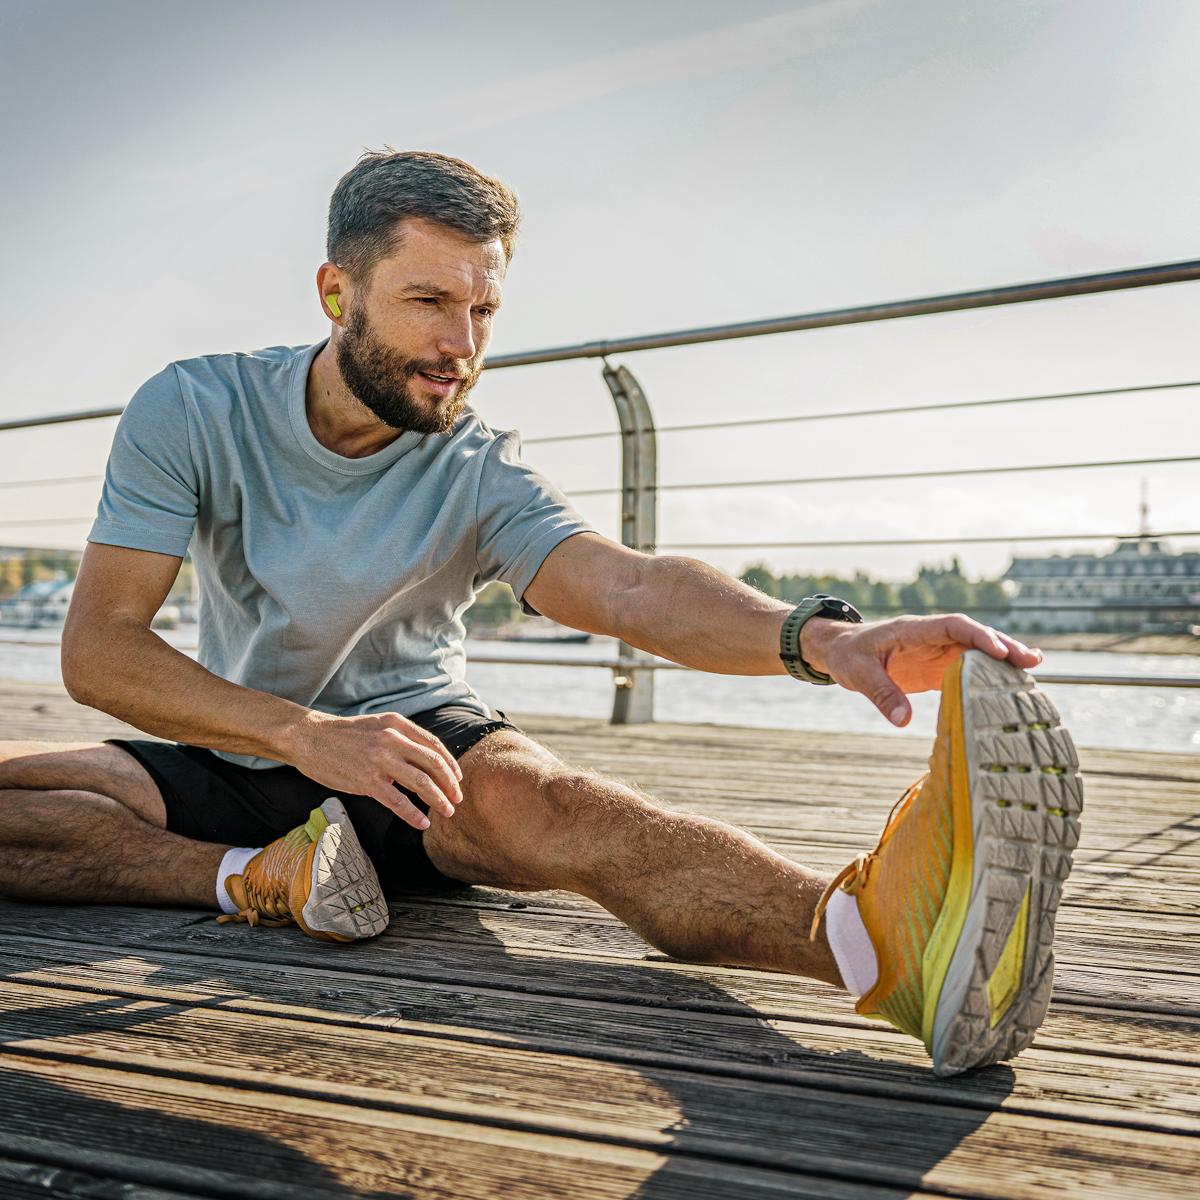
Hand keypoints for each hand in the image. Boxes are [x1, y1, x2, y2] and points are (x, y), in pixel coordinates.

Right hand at [281, 710, 463, 829]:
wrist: (308, 736)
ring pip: (421, 783)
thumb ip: (400, 741)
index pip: (434, 745)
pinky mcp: (366, 779)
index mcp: (398, 724)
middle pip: (434, 764)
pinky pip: (397, 800)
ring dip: (438, 800)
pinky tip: (422, 822)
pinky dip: (413, 814)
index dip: (450, 763)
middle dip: (450, 784)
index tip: (458, 778)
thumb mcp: (377, 727)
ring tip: (447, 813)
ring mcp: (380, 759)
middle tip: (457, 799)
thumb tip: (420, 766)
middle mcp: (393, 739)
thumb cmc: (343, 736)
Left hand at [800, 613, 1041, 727]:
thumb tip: (903, 721)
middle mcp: (930, 637)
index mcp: (913, 630)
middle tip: (1031, 661)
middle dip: (1002, 645)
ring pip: (976, 651)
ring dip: (1002, 659)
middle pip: (973, 636)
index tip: (1000, 650)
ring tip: (1033, 669)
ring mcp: (936, 652)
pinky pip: (967, 669)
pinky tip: (1011, 685)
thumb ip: (881, 694)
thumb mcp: (858, 674)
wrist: (839, 651)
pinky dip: (989, 675)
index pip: (953, 625)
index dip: (978, 635)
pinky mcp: (936, 668)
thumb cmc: (848, 656)